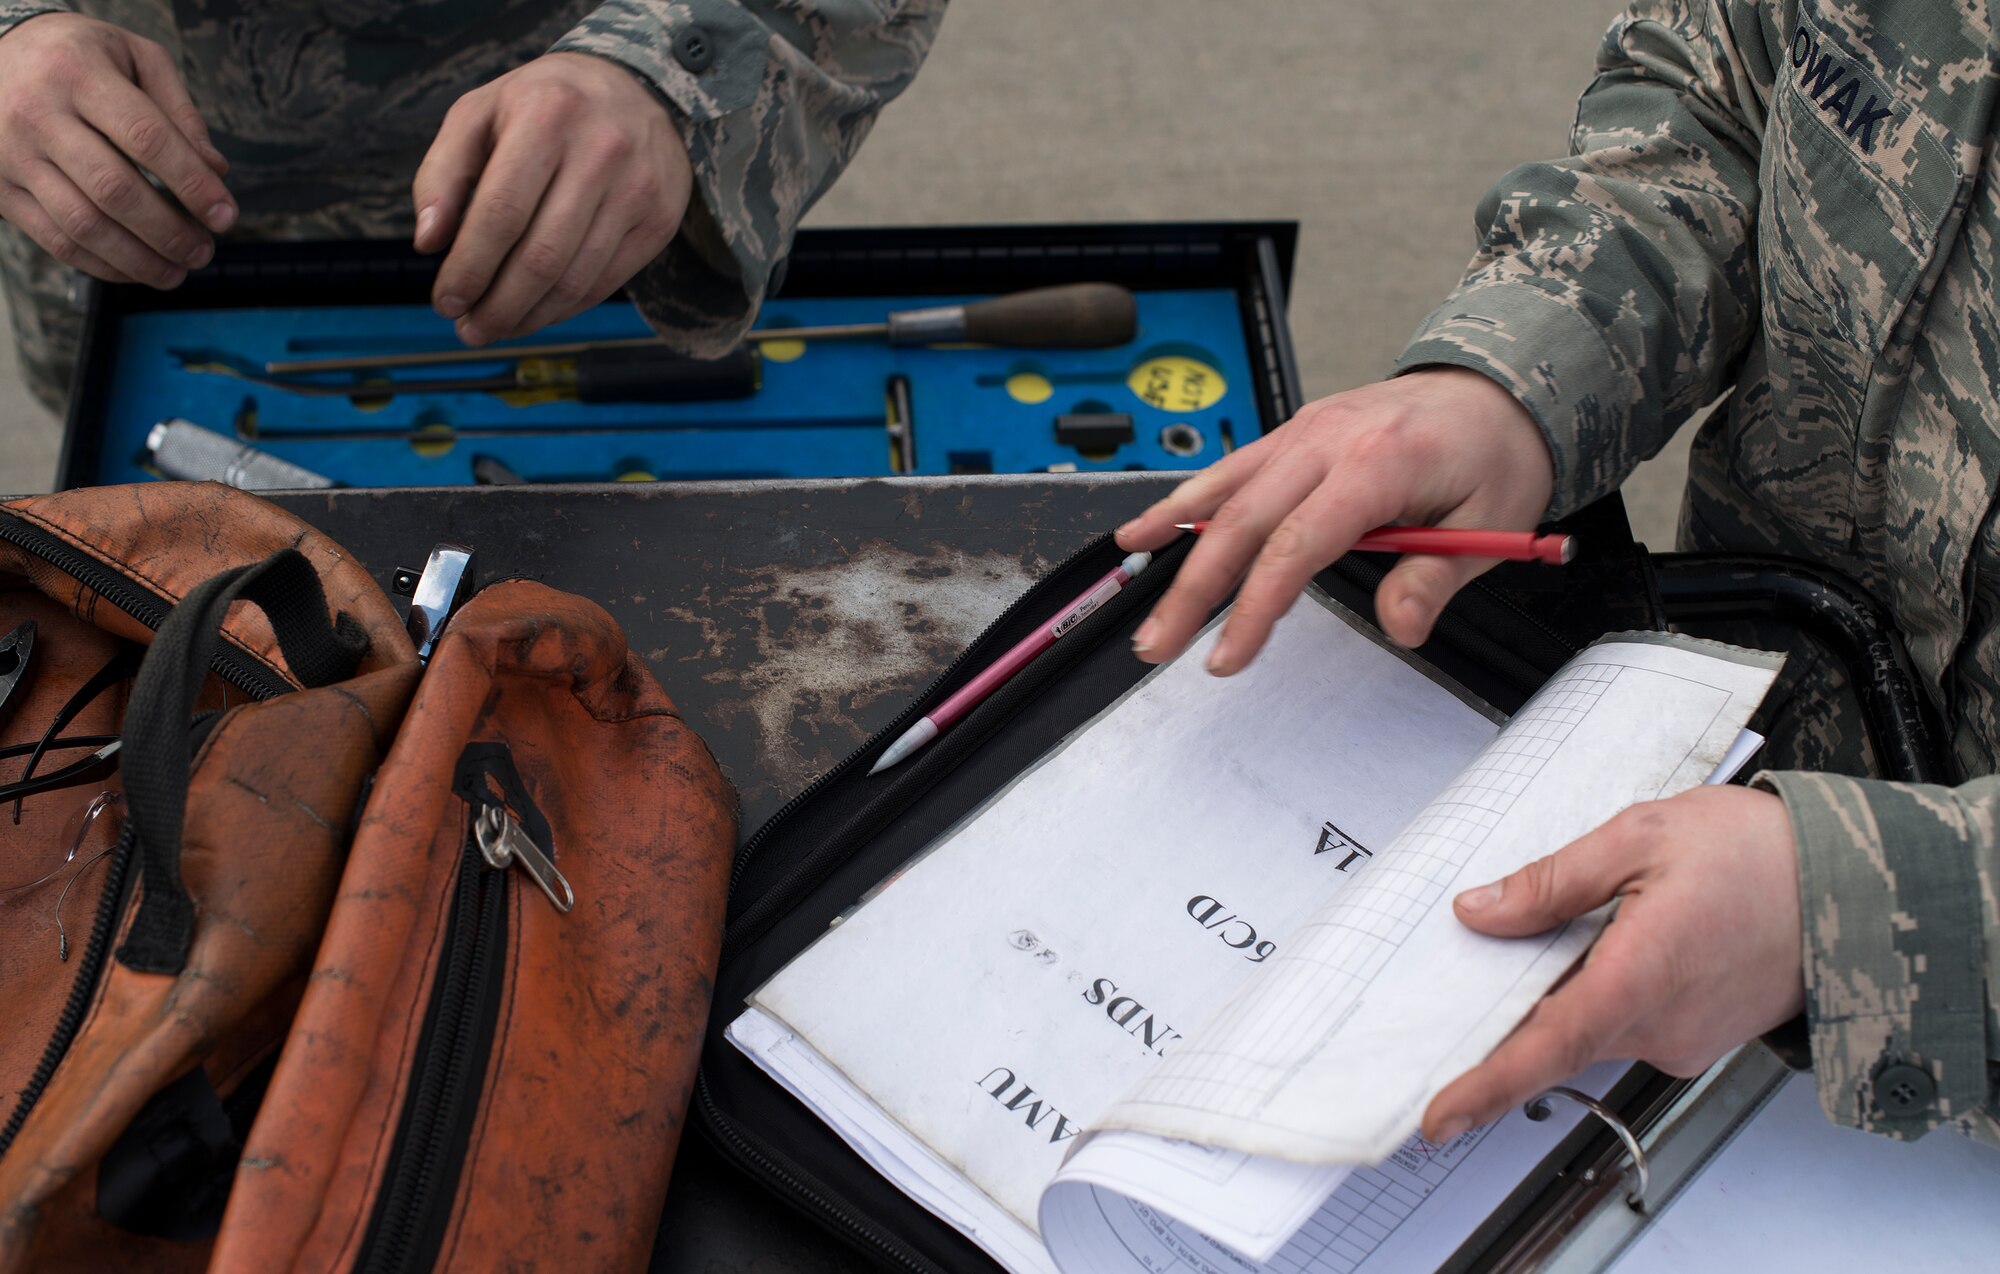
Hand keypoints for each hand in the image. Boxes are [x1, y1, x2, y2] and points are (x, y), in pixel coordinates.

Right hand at [0, 13, 233, 287]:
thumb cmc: (74, 56)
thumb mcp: (132, 55)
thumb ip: (177, 109)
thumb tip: (215, 170)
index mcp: (78, 73)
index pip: (146, 137)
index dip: (192, 183)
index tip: (225, 216)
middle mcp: (38, 113)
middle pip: (115, 189)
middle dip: (170, 232)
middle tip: (204, 251)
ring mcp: (13, 154)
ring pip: (83, 224)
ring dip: (139, 259)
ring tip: (178, 271)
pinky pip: (55, 240)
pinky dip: (102, 265)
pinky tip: (135, 269)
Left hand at [413, 52, 693, 345]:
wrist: (636, 88)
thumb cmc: (542, 105)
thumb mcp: (480, 112)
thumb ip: (443, 172)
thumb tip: (429, 243)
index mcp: (546, 116)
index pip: (501, 212)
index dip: (470, 267)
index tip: (446, 302)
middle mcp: (601, 151)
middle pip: (541, 256)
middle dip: (497, 305)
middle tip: (469, 330)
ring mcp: (638, 189)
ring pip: (576, 279)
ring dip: (529, 316)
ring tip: (496, 327)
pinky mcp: (660, 220)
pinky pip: (605, 282)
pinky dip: (565, 308)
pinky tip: (535, 313)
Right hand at [1115, 368, 1553, 672]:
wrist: (1499, 386)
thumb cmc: (1496, 454)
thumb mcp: (1493, 523)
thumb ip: (1436, 578)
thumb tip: (1399, 627)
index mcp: (1379, 463)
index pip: (1298, 544)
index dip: (1256, 606)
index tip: (1229, 657)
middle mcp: (1329, 440)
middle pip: (1244, 521)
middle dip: (1195, 590)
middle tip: (1160, 645)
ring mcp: (1305, 432)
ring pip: (1224, 490)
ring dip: (1174, 546)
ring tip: (1143, 602)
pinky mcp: (1295, 434)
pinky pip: (1230, 469)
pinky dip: (1185, 501)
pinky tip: (1145, 531)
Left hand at [1420, 786, 1804, 1142]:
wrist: (1857, 886)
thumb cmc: (1762, 856)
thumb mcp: (1641, 836)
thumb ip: (1552, 881)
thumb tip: (1482, 911)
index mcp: (1643, 976)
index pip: (1549, 1046)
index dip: (1488, 1085)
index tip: (1441, 1114)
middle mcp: (1662, 1025)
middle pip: (1555, 1037)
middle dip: (1504, 1016)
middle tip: (1469, 976)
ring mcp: (1681, 1039)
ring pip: (1587, 1030)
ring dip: (1556, 996)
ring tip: (1567, 930)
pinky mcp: (1693, 1038)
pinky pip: (1622, 1026)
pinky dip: (1596, 995)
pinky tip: (1603, 948)